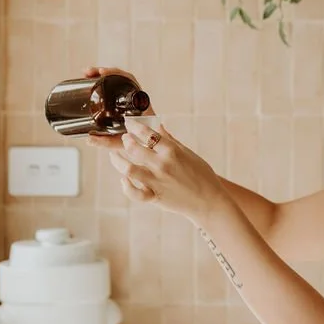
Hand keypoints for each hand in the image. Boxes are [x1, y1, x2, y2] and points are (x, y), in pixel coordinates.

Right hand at [81, 66, 155, 155]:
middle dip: (104, 71)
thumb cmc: (138, 142)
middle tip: (88, 73)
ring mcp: (132, 98)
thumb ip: (107, 142)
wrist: (149, 145)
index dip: (115, 73)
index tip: (102, 72)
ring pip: (118, 80)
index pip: (130, 80)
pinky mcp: (126, 102)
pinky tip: (92, 83)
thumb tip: (88, 139)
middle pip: (122, 77)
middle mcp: (137, 98)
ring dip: (102, 75)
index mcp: (139, 103)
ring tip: (87, 74)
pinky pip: (116, 87)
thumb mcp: (122, 142)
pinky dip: (104, 82)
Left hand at [90, 116, 225, 223]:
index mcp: (172, 151)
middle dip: (126, 141)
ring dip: (118, 161)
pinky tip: (124, 180)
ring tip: (115, 156)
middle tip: (125, 139)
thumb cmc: (202, 175)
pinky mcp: (155, 197)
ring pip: (129, 169)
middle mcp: (163, 165)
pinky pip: (135, 193)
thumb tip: (158, 127)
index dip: (134, 125)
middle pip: (134, 148)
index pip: (147, 133)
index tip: (129, 123)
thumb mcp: (188, 153)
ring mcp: (157, 181)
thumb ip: (170, 140)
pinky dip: (126, 186)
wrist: (209, 201)